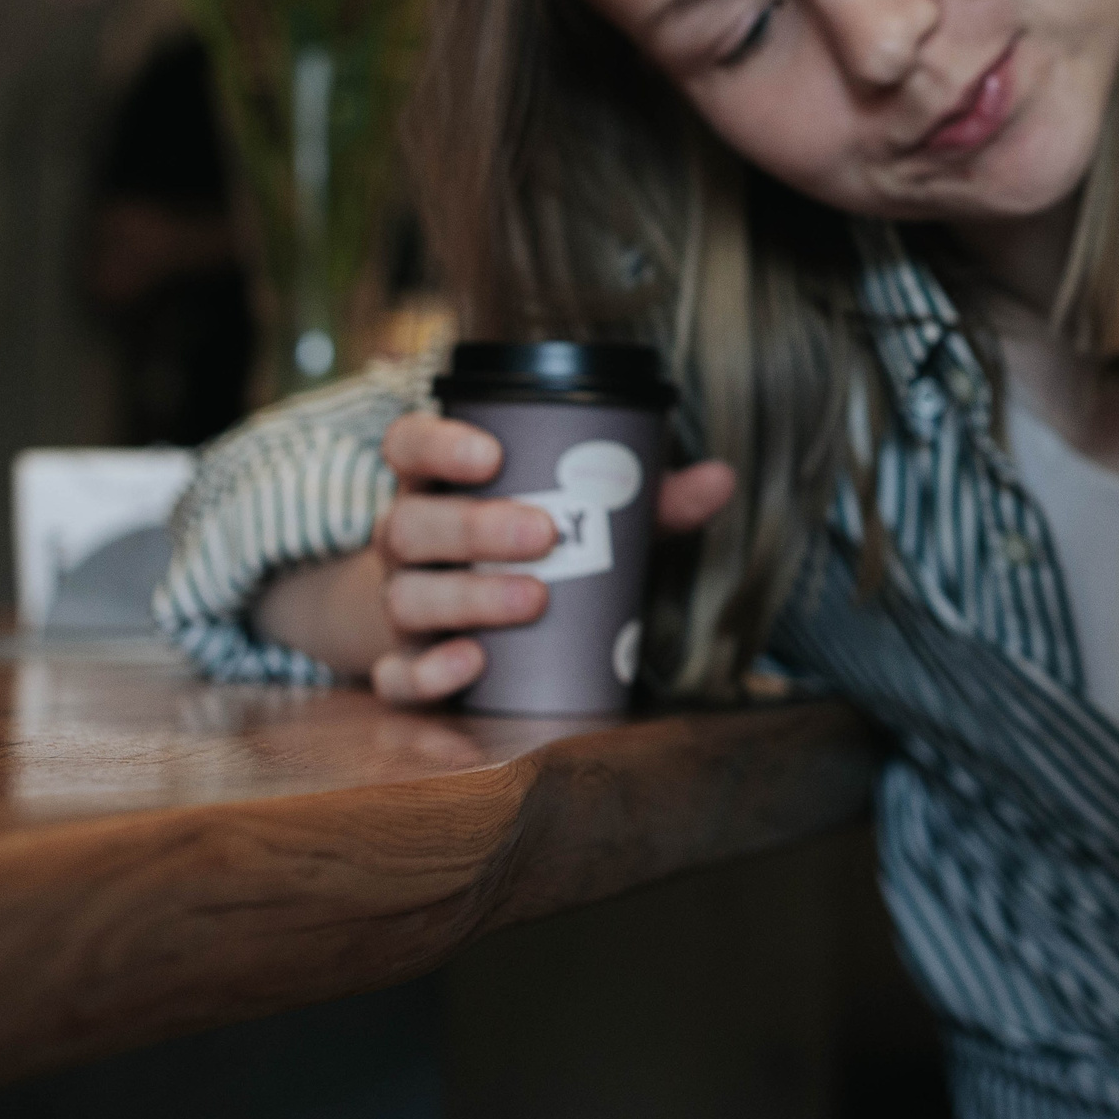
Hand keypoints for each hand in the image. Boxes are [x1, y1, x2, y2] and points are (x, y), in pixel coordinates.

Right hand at [249, 411, 736, 705]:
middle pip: (410, 524)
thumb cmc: (532, 550)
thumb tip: (720, 479)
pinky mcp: (404, 664)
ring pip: (408, 596)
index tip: (491, 453)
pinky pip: (397, 675)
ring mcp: (401, 603)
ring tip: (534, 597)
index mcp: (439, 487)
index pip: (409, 447)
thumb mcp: (586, 519)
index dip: (438, 443)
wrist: (459, 624)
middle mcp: (409, 542)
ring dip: (468, 598)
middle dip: (474, 527)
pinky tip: (472, 664)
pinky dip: (430, 672)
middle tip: (544, 533)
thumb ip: (646, 501)